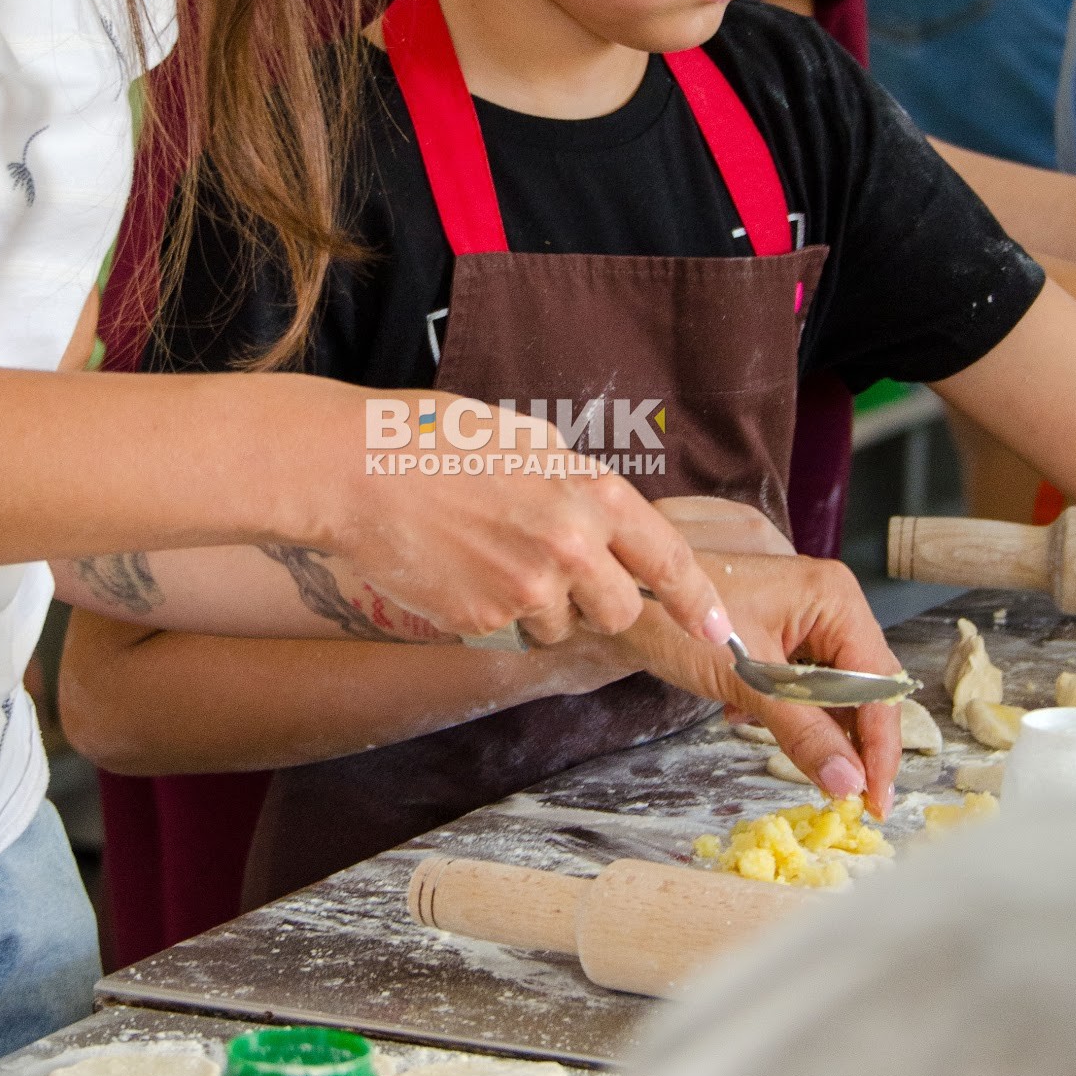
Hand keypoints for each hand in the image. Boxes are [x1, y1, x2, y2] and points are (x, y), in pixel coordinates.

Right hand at [332, 393, 729, 651]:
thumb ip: (576, 488)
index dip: (698, 601)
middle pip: (619, 612)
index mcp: (591, 494)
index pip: (668, 559)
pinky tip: (459, 570)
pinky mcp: (483, 622)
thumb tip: (603, 523)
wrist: (356, 470)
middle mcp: (571, 547)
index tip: (719, 629)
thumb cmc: (435, 442)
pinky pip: (508, 633)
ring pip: (560, 627)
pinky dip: (491, 612)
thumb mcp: (528, 442)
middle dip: (599, 604)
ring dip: (540, 608)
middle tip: (560, 576)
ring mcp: (527, 590)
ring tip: (489, 557)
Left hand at [595, 548, 903, 818]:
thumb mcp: (746, 679)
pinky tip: (745, 714)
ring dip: (814, 728)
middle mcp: (830, 604)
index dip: (880, 746)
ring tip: (793, 756)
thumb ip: (803, 731)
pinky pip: (803, 684)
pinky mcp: (780, 634)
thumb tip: (848, 783)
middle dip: (852, 743)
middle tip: (846, 798)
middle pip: (865, 688)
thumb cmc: (675, 616)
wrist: (620, 594)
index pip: (878, 684)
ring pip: (834, 692)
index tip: (874, 800)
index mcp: (834, 598)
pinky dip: (786, 712)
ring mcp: (806, 618)